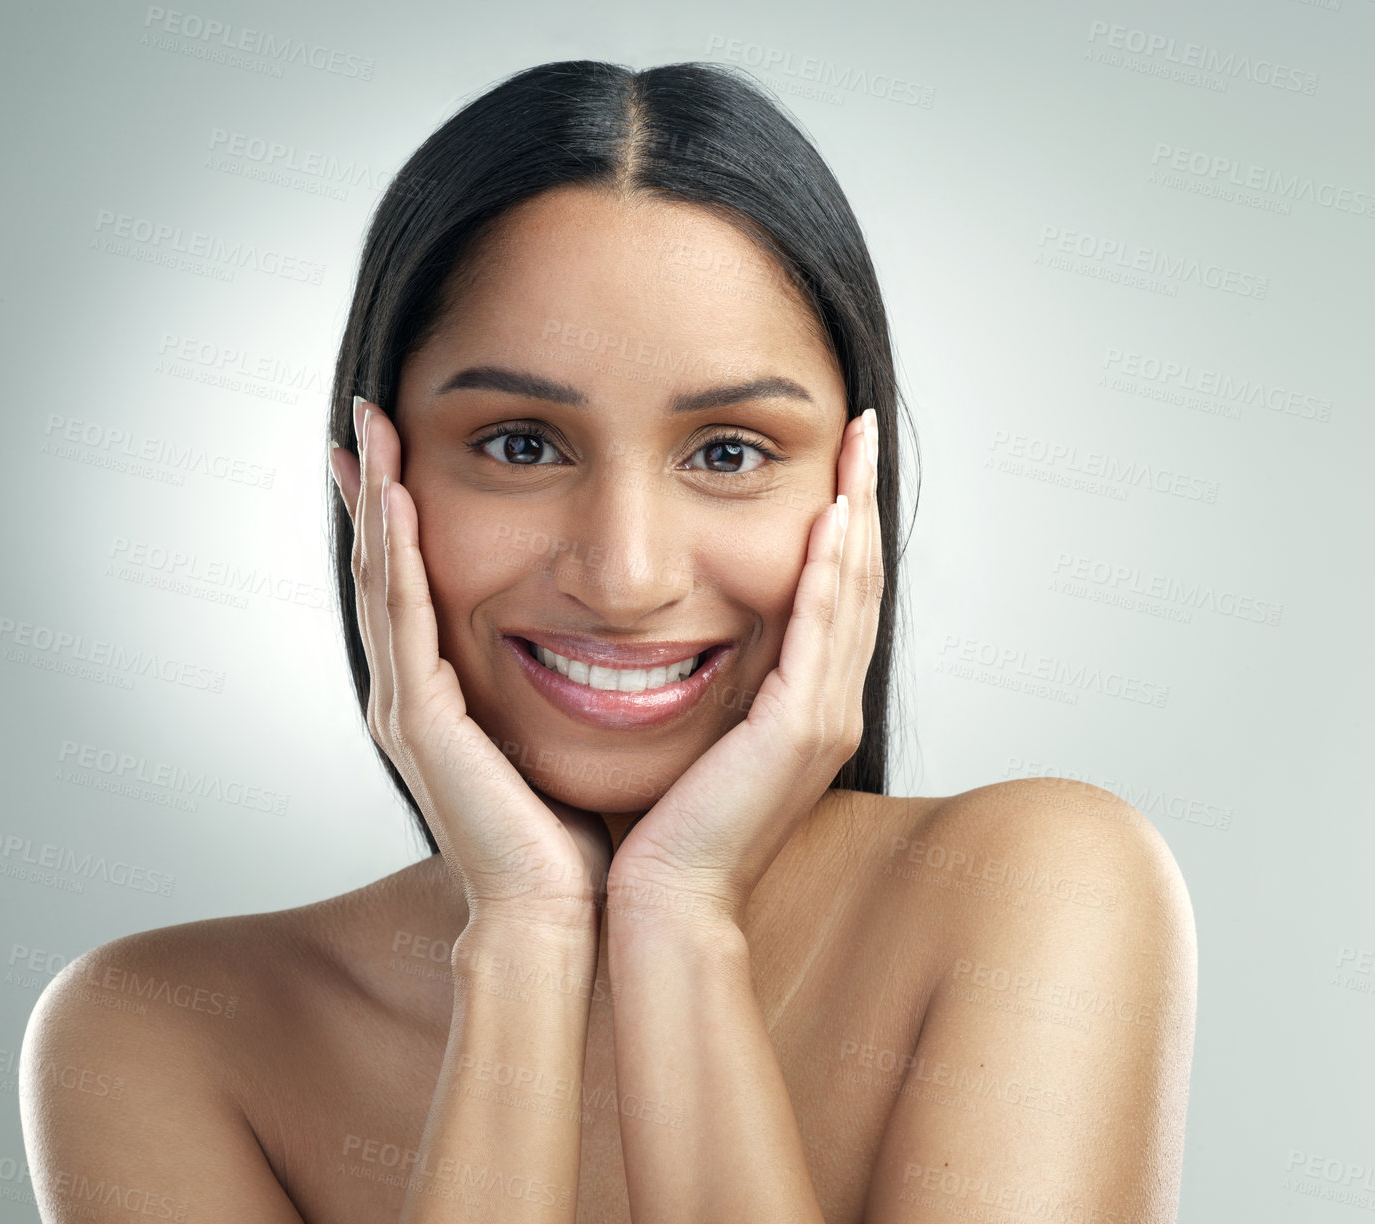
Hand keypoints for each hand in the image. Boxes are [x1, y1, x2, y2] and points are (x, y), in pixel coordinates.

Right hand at [330, 396, 612, 932]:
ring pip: (382, 578)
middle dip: (371, 490)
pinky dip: (396, 551)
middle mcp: (410, 695)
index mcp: (442, 698)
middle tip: (364, 417)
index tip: (395, 453)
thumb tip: (598, 648)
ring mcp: (407, 706)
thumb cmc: (569, 842)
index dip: (400, 518)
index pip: (414, 586)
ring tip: (367, 429)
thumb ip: (554, 690)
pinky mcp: (421, 720)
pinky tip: (394, 495)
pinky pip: (405, 616)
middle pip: (382, 569)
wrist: (558, 918)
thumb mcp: (559, 741)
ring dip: (374, 498)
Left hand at [607, 408, 884, 926]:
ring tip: (856, 448)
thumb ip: (709, 686)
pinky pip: (821, 633)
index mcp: (805, 711)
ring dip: (854, 515)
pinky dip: (829, 572)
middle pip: (858, 583)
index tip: (838, 460)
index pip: (835, 597)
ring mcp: (822, 721)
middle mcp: (828, 711)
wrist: (662, 901)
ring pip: (852, 596)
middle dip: (861, 500)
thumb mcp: (694, 737)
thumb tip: (681, 632)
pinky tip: (829, 518)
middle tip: (863, 428)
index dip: (841, 525)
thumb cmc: (662, 828)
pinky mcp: (798, 731)